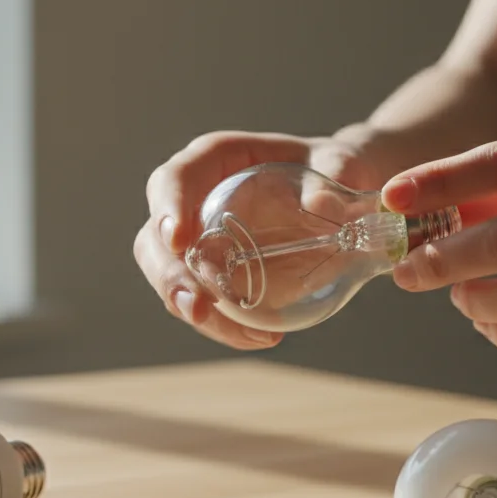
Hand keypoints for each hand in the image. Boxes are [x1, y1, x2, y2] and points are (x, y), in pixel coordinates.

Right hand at [136, 130, 389, 348]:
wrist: (341, 196)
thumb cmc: (332, 168)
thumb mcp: (341, 162)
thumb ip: (335, 173)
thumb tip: (323, 206)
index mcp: (215, 160)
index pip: (173, 178)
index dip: (167, 208)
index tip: (178, 240)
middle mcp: (195, 199)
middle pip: (154, 238)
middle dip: (169, 278)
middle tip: (197, 308)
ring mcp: (199, 240)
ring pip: (170, 278)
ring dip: (194, 311)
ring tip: (241, 334)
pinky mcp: (214, 273)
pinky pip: (202, 301)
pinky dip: (223, 324)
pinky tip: (259, 337)